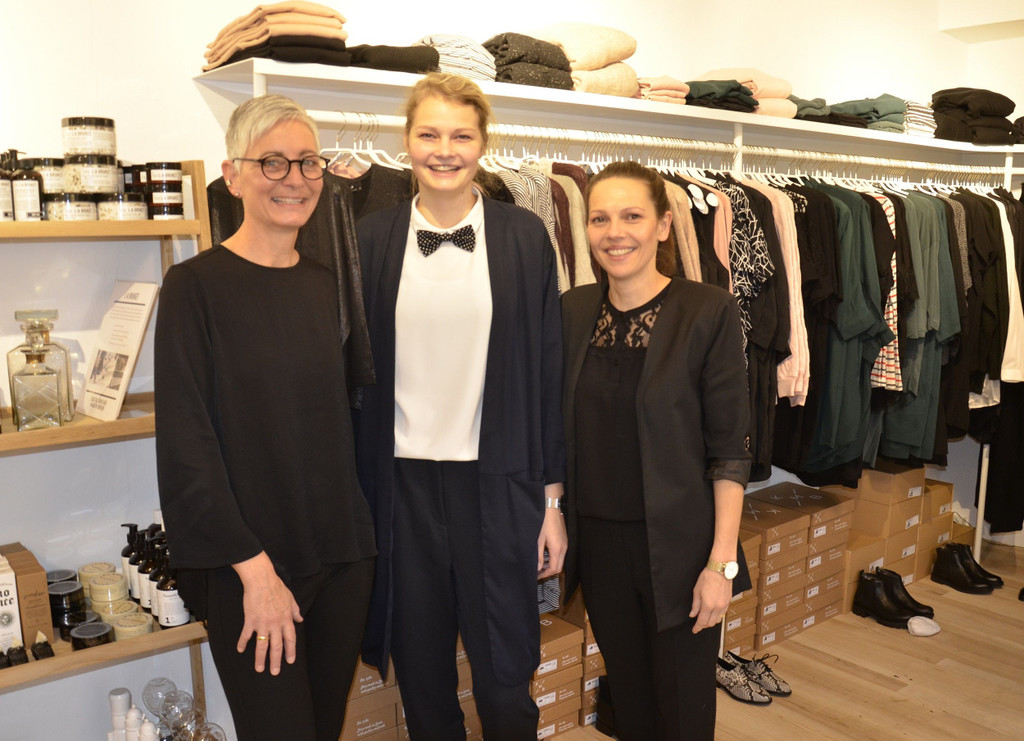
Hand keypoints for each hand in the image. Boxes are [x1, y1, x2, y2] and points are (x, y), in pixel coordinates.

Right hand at [232, 552, 303, 673]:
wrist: (262, 580)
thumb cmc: (276, 587)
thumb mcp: (290, 598)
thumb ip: (295, 610)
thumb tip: (300, 619)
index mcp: (286, 619)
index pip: (290, 639)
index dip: (290, 651)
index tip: (290, 661)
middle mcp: (275, 624)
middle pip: (277, 646)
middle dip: (276, 661)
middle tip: (274, 672)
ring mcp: (263, 623)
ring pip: (262, 645)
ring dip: (260, 658)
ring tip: (259, 669)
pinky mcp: (250, 620)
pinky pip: (246, 635)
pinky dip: (242, 643)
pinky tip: (239, 649)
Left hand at [537, 507, 566, 577]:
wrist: (552, 510)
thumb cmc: (545, 523)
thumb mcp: (539, 540)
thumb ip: (539, 555)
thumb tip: (538, 567)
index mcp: (557, 549)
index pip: (554, 569)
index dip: (546, 574)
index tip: (538, 576)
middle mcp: (564, 548)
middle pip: (559, 567)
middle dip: (549, 572)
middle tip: (539, 573)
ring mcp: (565, 544)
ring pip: (560, 561)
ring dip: (552, 565)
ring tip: (541, 565)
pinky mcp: (565, 541)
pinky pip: (561, 554)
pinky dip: (554, 558)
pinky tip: (546, 555)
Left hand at [689, 568, 731, 633]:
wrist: (720, 569)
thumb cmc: (707, 577)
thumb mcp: (696, 591)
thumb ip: (695, 605)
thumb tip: (693, 614)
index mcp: (708, 605)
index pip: (702, 621)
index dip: (697, 627)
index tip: (695, 630)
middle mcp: (717, 607)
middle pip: (711, 623)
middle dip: (704, 625)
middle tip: (698, 623)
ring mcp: (724, 605)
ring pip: (718, 620)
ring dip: (711, 621)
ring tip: (706, 618)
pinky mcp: (728, 601)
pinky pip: (723, 613)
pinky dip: (717, 616)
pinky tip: (713, 612)